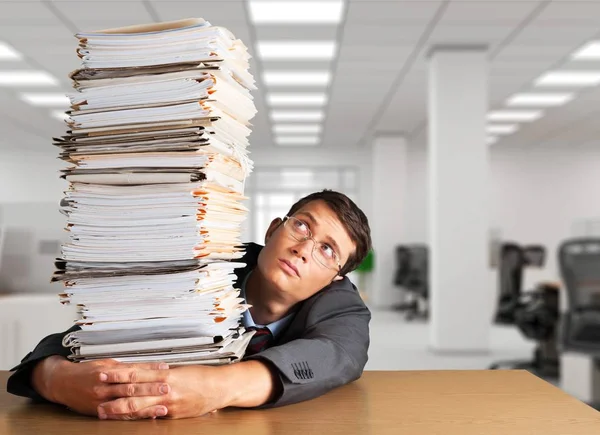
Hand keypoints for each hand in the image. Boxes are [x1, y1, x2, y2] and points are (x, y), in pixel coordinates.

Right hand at [33, 356, 170, 417]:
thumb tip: (148, 367)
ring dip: (146, 407)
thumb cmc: (87, 371)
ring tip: (162, 408)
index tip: (165, 369)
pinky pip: (120, 416)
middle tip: (167, 388)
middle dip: (151, 388)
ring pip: (127, 404)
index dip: (150, 370)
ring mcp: (102, 400)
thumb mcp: (106, 363)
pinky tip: (147, 417)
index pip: (133, 370)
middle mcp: (105, 386)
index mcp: (108, 371)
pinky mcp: (100, 412)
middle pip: (132, 388)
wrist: (63, 383)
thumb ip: (126, 367)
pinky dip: (134, 417)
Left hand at [97, 360, 279, 419]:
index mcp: (167, 374)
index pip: (137, 372)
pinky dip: (138, 418)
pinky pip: (152, 416)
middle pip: (134, 390)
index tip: (104, 371)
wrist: (221, 387)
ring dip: (120, 409)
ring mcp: (169, 403)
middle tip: (96, 393)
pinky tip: (127, 420)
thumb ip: (161, 373)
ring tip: (105, 411)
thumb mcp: (180, 370)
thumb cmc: (203, 377)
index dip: (119, 372)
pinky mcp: (173, 415)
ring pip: (140, 406)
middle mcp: (166, 388)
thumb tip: (143, 372)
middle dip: (113, 393)